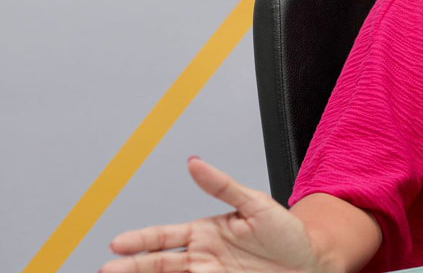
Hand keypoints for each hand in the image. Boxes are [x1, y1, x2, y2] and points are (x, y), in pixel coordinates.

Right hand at [101, 157, 329, 272]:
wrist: (312, 262)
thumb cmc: (288, 232)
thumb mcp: (256, 204)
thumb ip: (223, 186)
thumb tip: (195, 163)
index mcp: (208, 231)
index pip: (165, 236)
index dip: (140, 241)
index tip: (117, 244)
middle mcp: (204, 255)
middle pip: (159, 263)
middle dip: (132, 267)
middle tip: (107, 271)